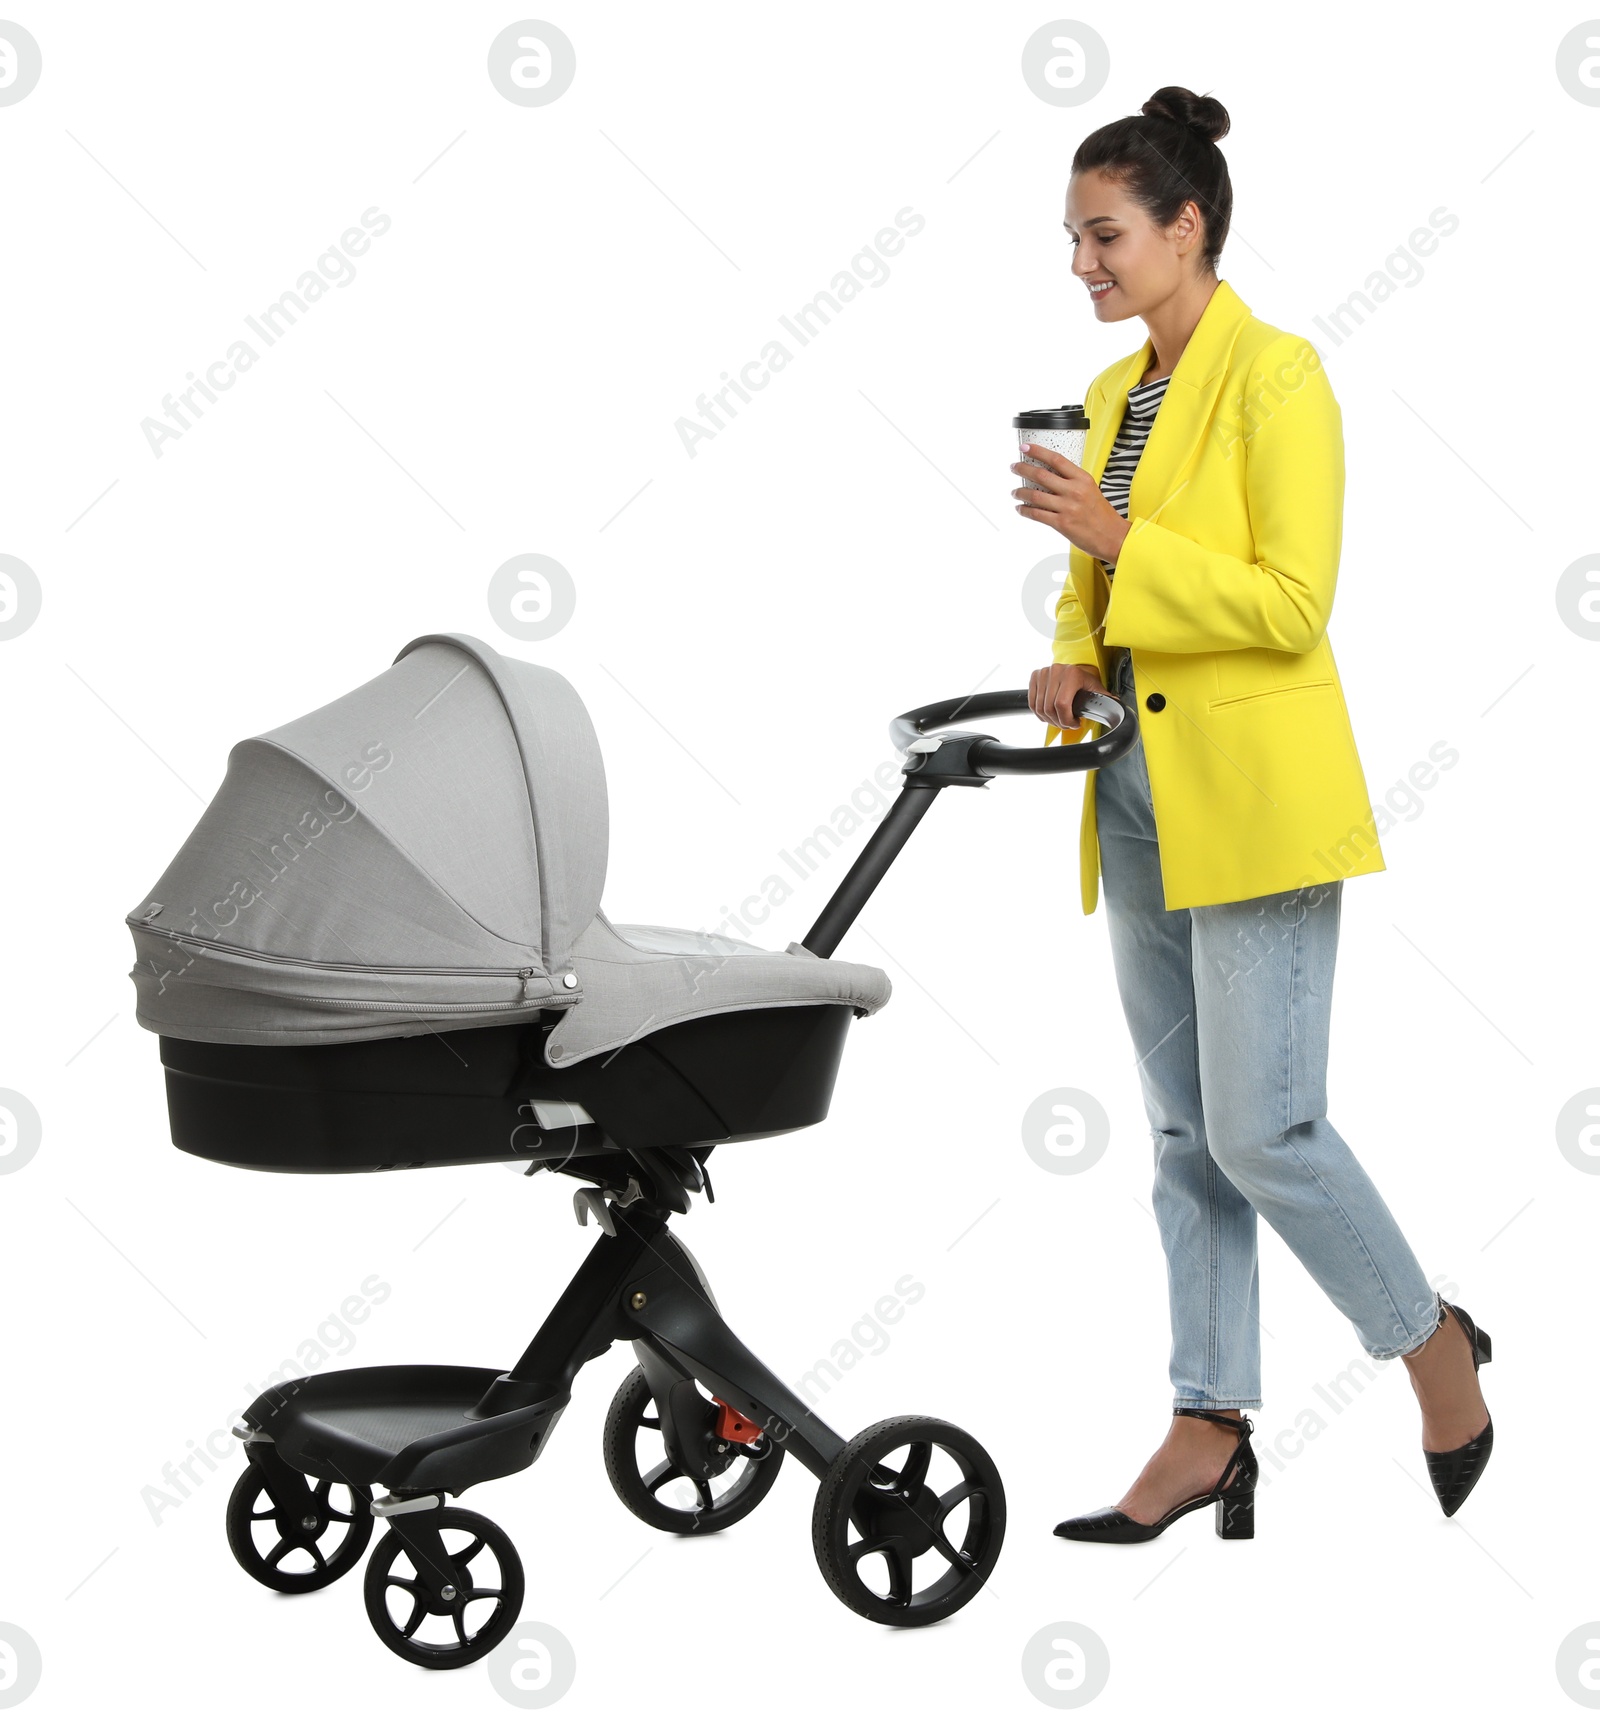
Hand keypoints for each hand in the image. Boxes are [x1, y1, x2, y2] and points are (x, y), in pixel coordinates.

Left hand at [1011, 444, 1131, 563]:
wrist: (1112, 536)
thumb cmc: (1102, 515)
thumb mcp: (1091, 490)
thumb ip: (1073, 482)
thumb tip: (1052, 477)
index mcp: (1082, 479)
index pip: (1056, 459)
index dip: (1038, 452)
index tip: (1026, 447)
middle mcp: (1074, 491)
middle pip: (1041, 475)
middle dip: (1023, 469)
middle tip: (1014, 467)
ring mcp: (1067, 507)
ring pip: (1035, 496)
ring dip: (1020, 492)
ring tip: (1015, 492)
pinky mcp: (1061, 524)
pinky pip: (1037, 514)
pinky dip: (1025, 511)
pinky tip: (1020, 508)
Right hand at [1029, 661, 1108, 732]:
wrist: (1074, 669)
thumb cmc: (1086, 680)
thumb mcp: (1097, 689)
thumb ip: (1106, 700)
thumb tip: (1117, 709)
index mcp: (1072, 673)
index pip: (1062, 705)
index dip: (1066, 720)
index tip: (1074, 723)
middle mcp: (1056, 670)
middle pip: (1050, 708)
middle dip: (1059, 722)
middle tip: (1067, 724)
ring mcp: (1044, 673)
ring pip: (1040, 707)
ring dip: (1049, 719)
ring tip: (1059, 720)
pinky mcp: (1035, 676)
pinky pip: (1032, 702)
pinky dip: (1039, 713)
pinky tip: (1049, 715)